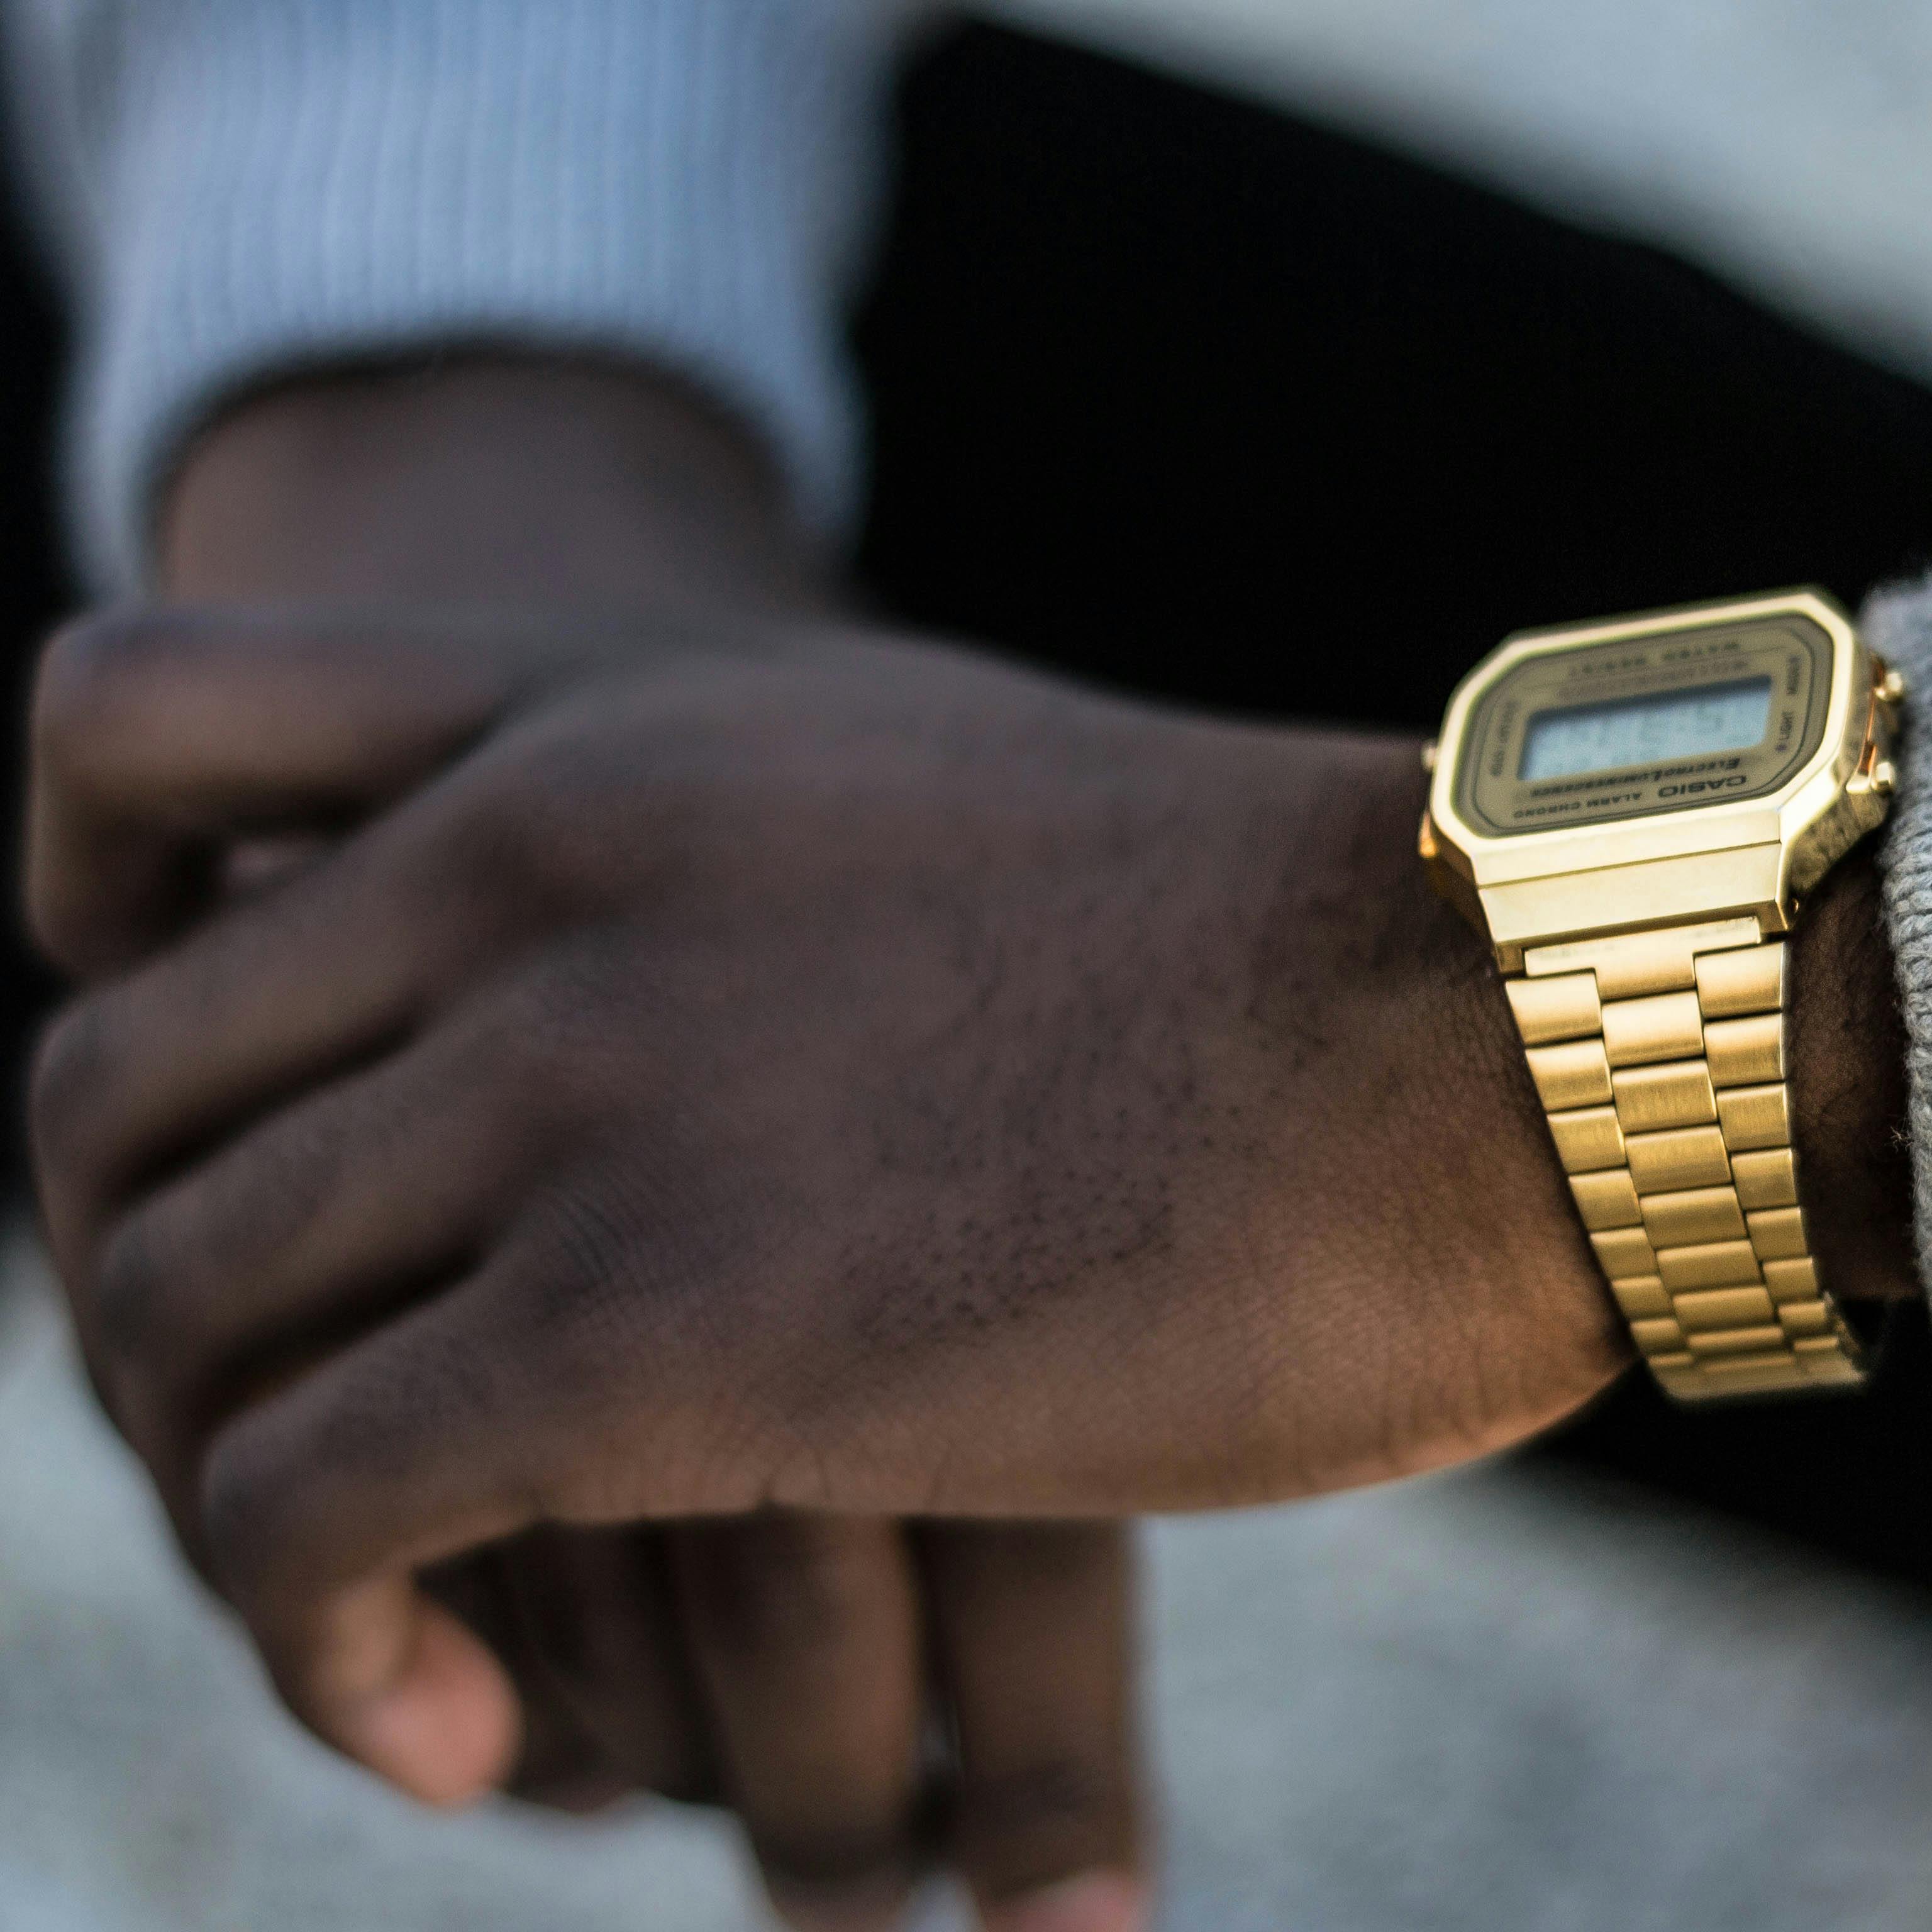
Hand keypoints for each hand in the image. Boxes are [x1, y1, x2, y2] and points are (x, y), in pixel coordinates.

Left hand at [37, 364, 1150, 1931]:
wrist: (1474, 1012)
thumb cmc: (1235, 933)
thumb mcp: (893, 804)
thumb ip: (701, 873)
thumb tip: (587, 1047)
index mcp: (577, 716)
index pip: (120, 739)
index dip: (87, 927)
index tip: (217, 1135)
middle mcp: (525, 865)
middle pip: (111, 1110)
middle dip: (147, 1315)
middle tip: (292, 1464)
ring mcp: (582, 1086)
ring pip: (174, 1327)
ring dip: (226, 1510)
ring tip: (394, 1634)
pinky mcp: (659, 1328)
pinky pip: (302, 1512)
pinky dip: (316, 1643)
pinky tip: (454, 1723)